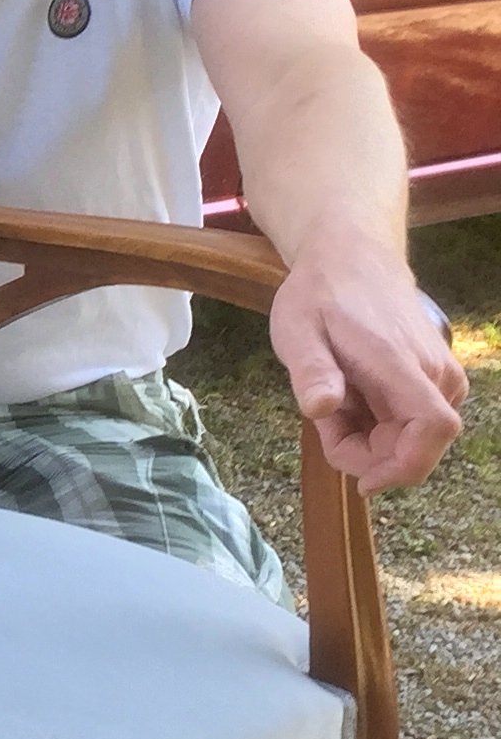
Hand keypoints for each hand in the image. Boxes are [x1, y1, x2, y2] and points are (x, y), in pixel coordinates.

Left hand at [269, 230, 467, 492]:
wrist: (352, 258)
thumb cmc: (319, 295)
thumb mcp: (296, 330)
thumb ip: (311, 371)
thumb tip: (321, 410)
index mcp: (400, 363)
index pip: (433, 428)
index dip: (404, 467)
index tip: (362, 481)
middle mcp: (434, 373)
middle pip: (416, 446)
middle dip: (367, 453)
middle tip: (325, 419)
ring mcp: (441, 376)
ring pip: (413, 437)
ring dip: (371, 438)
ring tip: (336, 400)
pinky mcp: (439, 378)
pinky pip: (415, 422)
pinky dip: (380, 425)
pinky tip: (353, 398)